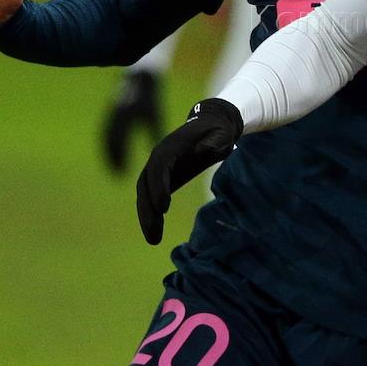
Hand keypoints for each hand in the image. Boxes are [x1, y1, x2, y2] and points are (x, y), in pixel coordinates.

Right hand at [102, 70, 162, 173]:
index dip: (121, 157)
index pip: (120, 141)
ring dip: (110, 154)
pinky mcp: (111, 114)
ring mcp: (111, 114)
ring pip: (107, 138)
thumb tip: (157, 152)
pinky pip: (107, 133)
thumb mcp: (154, 115)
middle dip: (113, 159)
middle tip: (117, 175)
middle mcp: (115, 116)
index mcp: (125, 115)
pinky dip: (109, 146)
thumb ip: (155, 133)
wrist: (139, 76)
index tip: (125, 172)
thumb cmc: (150, 96)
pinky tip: (115, 155)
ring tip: (115, 168)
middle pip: (110, 142)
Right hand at [136, 98, 242, 244]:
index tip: (163, 208)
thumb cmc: (219, 131)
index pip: (159, 167)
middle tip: (154, 233)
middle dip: (147, 209)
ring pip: (144, 194)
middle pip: (145, 185)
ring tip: (153, 240)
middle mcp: (158, 158)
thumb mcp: (222, 133)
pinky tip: (155, 232)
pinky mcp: (162, 178)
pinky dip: (151, 214)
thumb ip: (215, 141)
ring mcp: (157, 169)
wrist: (212, 126)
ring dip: (146, 217)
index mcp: (170, 147)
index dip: (159, 186)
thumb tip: (204, 151)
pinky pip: (151, 197)